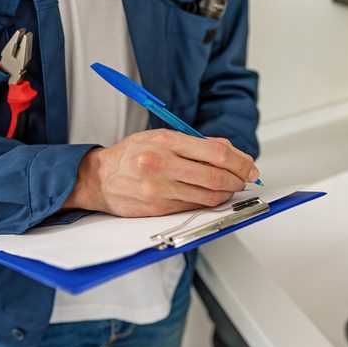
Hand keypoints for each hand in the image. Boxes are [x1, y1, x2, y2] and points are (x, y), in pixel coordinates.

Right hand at [63, 129, 258, 216]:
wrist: (98, 177)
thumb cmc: (132, 155)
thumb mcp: (163, 137)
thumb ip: (198, 144)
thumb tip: (232, 153)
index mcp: (166, 141)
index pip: (216, 152)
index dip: (240, 162)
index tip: (250, 167)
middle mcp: (161, 164)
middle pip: (215, 177)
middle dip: (237, 180)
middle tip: (244, 180)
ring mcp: (158, 189)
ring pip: (207, 196)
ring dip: (226, 194)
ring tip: (230, 189)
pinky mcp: (157, 209)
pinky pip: (192, 208)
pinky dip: (207, 203)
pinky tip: (211, 197)